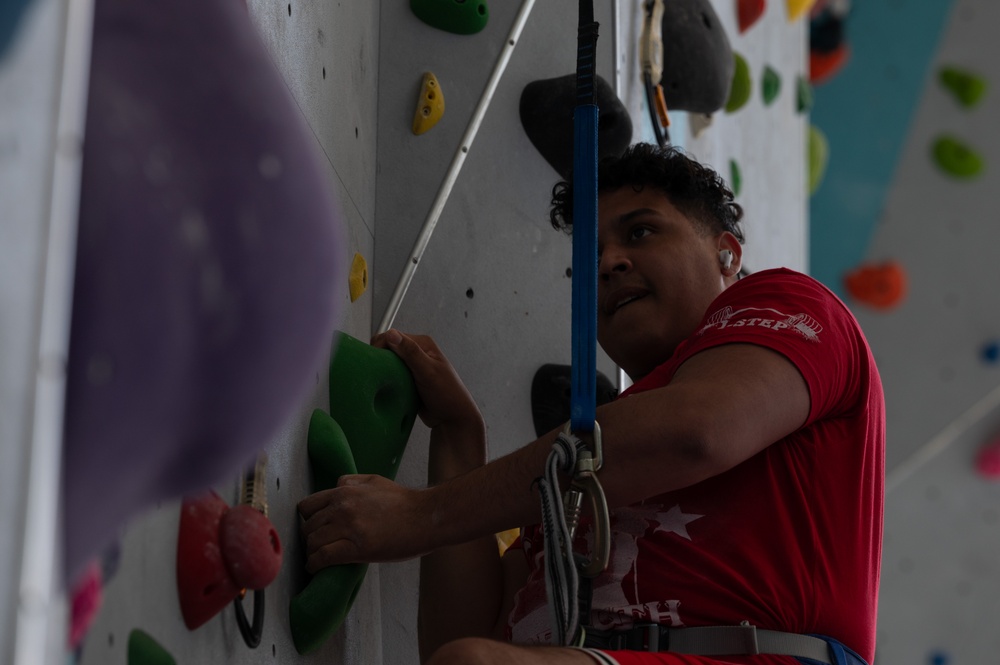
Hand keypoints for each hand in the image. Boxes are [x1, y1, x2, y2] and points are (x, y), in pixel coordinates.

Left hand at [298, 474, 433, 571]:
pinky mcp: (357, 549)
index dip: (308, 519)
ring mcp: (349, 528)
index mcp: (345, 491)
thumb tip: (337, 486)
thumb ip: (352, 482)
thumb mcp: (375, 481)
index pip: (308, 506)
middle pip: (308, 526)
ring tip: (316, 558)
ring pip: (313, 542)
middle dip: (309, 537)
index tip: (313, 527)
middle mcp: (342, 508)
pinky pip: (323, 557)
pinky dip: (315, 564)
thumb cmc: (404, 502)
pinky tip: (315, 568)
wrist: (426, 517)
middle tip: (315, 546)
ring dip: (312, 552)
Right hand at [371, 330, 483, 432]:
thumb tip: (392, 334)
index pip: (393, 336)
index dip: (381, 346)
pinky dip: (386, 381)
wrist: (451, 419)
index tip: (375, 359)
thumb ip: (411, 352)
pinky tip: (387, 387)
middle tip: (379, 372)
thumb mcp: (428, 371)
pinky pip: (390, 376)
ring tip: (383, 381)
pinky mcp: (407, 380)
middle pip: (388, 349)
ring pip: (388, 363)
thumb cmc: (447, 394)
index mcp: (423, 344)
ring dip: (383, 371)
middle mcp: (416, 353)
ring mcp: (411, 367)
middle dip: (381, 359)